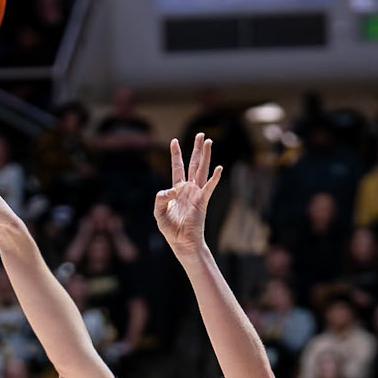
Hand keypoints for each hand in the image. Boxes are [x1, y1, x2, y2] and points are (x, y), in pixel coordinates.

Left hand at [154, 133, 222, 258]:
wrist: (182, 243)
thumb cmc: (171, 229)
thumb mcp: (159, 212)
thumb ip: (160, 199)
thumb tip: (172, 190)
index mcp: (177, 190)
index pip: (178, 167)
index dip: (176, 154)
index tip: (174, 140)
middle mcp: (189, 189)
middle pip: (193, 164)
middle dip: (197, 149)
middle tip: (201, 135)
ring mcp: (197, 194)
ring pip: (202, 171)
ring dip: (206, 156)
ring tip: (209, 142)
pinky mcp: (202, 202)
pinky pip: (209, 188)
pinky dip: (214, 178)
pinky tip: (219, 168)